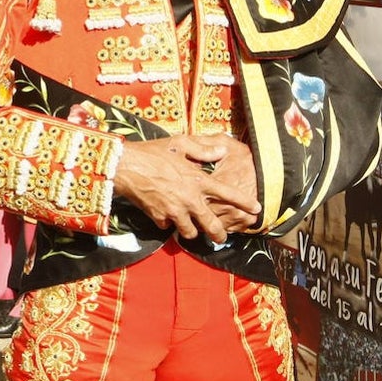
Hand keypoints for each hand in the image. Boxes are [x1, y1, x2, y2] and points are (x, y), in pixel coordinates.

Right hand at [111, 135, 260, 243]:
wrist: (125, 166)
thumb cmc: (152, 152)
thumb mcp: (180, 143)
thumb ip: (203, 149)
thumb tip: (221, 151)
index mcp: (198, 180)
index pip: (228, 193)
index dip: (244, 202)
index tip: (257, 210)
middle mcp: (190, 199)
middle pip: (211, 225)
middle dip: (219, 234)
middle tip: (221, 237)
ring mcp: (174, 211)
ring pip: (190, 232)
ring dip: (191, 230)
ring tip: (189, 227)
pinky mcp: (158, 217)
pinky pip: (167, 226)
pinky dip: (167, 222)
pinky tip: (164, 215)